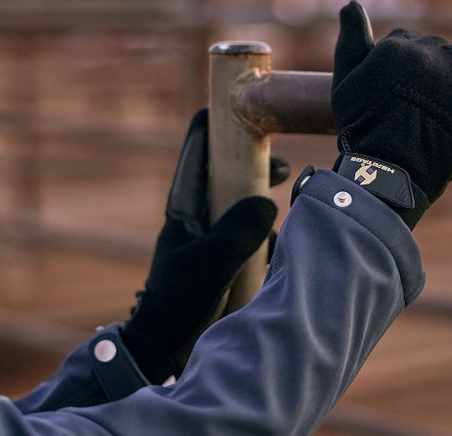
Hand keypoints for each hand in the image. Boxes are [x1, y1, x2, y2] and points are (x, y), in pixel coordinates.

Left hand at [122, 109, 283, 383]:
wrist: (166, 346)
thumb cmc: (180, 300)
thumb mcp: (211, 261)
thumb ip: (240, 229)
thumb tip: (270, 203)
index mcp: (184, 205)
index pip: (197, 150)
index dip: (215, 123)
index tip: (242, 105)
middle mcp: (197, 215)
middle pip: (224, 171)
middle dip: (251, 162)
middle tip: (280, 166)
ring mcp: (210, 236)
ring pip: (239, 201)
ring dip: (260, 196)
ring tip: (285, 193)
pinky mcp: (223, 258)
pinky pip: (248, 233)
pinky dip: (264, 231)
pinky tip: (277, 242)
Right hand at [331, 0, 451, 228]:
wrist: (391, 167)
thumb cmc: (362, 130)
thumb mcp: (345, 83)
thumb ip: (350, 41)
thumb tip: (352, 2)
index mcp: (393, 46)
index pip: (404, 43)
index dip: (404, 71)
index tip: (402, 95)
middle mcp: (426, 48)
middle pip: (435, 49)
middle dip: (432, 72)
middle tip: (425, 107)